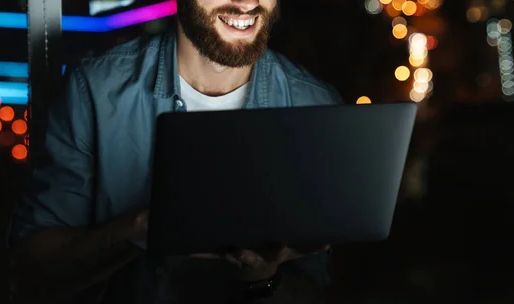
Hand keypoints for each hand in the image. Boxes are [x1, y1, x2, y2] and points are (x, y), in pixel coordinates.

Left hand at [192, 244, 329, 281]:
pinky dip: (197, 253)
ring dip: (223, 254)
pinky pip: (206, 255)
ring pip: (227, 257)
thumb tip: (328, 242)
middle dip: (245, 255)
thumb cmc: (270, 253)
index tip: (278, 245)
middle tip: (239, 250)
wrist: (250, 270)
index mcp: (268, 255)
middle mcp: (251, 257)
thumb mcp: (291, 251)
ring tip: (218, 248)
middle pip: (248, 257)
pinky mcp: (219, 255)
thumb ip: (308, 247)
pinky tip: (185, 250)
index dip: (276, 250)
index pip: (275, 253)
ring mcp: (233, 257)